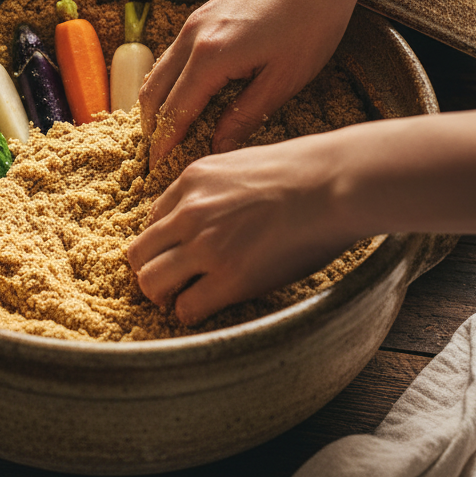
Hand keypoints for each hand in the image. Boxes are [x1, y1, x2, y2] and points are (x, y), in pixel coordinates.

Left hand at [128, 135, 355, 324]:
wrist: (336, 183)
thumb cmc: (308, 172)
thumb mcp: (246, 162)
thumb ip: (222, 187)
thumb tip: (222, 210)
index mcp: (193, 179)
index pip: (154, 219)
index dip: (167, 240)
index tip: (183, 253)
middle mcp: (189, 211)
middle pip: (140, 252)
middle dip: (152, 269)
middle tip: (172, 283)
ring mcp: (205, 245)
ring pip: (150, 282)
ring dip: (163, 295)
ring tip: (183, 299)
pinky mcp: (229, 278)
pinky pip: (187, 308)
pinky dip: (190, 314)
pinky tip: (207, 309)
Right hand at [139, 0, 360, 167]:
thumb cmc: (312, 21)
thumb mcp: (284, 79)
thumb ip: (245, 115)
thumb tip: (218, 145)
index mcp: (212, 57)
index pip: (174, 112)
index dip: (164, 144)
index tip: (156, 169)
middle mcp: (193, 37)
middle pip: (153, 92)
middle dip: (151, 127)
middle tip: (157, 156)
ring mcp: (194, 22)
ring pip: (158, 72)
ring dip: (156, 104)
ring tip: (167, 132)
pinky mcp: (202, 14)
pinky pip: (172, 55)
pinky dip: (168, 82)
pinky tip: (184, 97)